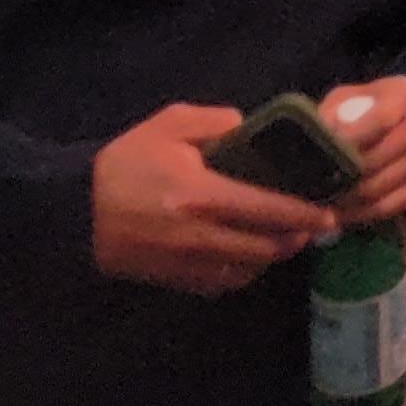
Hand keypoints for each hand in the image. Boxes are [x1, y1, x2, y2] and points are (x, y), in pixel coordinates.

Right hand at [93, 104, 337, 294]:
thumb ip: (216, 122)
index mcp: (203, 194)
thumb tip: (249, 130)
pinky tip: (249, 254)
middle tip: (315, 225)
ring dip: (271, 256)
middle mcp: (200, 235)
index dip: (303, 214)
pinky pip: (221, 283)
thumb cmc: (125, 162)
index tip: (329, 213)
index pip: (267, 208)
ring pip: (246, 269)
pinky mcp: (174, 280)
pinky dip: (243, 271)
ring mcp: (187, 263)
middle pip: (264, 246)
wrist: (76, 212)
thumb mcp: (169, 124)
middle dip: (295, 238)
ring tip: (286, 238)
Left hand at [320, 76, 405, 223]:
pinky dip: (361, 214)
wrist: (405, 122)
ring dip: (350, 199)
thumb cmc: (368, 107)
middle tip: (317, 186)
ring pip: (382, 188)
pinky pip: (389, 208)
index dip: (352, 138)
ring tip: (325, 201)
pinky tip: (341, 213)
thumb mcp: (349, 97)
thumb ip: (333, 113)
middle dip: (347, 174)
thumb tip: (317, 138)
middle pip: (381, 158)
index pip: (382, 120)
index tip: (324, 153)